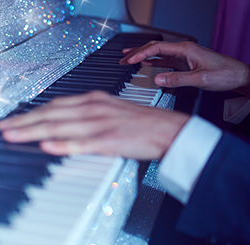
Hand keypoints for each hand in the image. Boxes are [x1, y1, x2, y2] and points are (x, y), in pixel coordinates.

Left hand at [0, 91, 189, 159]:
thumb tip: (59, 125)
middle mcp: (91, 109)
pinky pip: (81, 143)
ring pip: (59, 127)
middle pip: (50, 115)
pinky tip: (47, 147)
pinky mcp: (109, 140)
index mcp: (91, 101)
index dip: (29, 113)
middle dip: (23, 122)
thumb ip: (83, 115)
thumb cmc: (137, 123)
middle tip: (2, 128)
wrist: (167, 130)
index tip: (12, 120)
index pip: (53, 106)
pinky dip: (63, 145)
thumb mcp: (107, 111)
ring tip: (13, 136)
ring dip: (33, 132)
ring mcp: (99, 124)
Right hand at [120, 41, 249, 96]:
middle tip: (122, 59)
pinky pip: (164, 60)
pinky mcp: (185, 63)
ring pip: (158, 53)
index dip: (141, 54)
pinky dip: (152, 62)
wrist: (238, 77)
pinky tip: (144, 64)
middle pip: (154, 48)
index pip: (157, 48)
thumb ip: (177, 79)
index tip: (129, 61)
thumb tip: (157, 79)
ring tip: (128, 60)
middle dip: (136, 53)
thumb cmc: (224, 75)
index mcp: (186, 50)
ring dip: (142, 56)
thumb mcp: (200, 79)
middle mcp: (183, 50)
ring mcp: (183, 56)